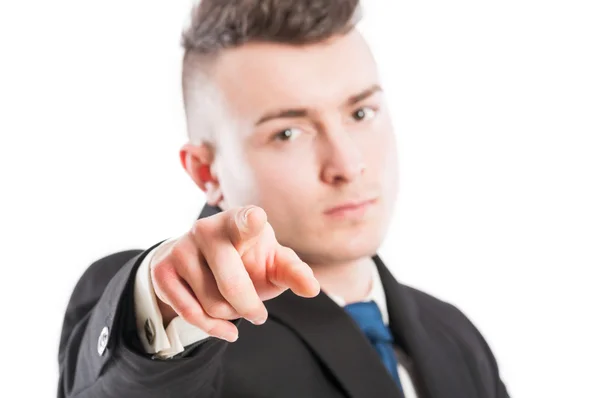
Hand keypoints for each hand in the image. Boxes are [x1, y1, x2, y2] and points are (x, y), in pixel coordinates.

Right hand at [149, 206, 319, 341]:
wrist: (199, 261)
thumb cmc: (246, 259)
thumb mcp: (272, 262)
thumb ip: (294, 272)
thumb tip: (312, 288)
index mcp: (240, 221)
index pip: (246, 221)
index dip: (251, 222)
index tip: (256, 219)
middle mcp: (207, 229)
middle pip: (232, 285)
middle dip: (250, 308)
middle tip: (259, 315)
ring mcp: (181, 248)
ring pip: (212, 304)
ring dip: (230, 315)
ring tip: (234, 307)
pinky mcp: (163, 270)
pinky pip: (190, 313)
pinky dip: (213, 328)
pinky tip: (226, 329)